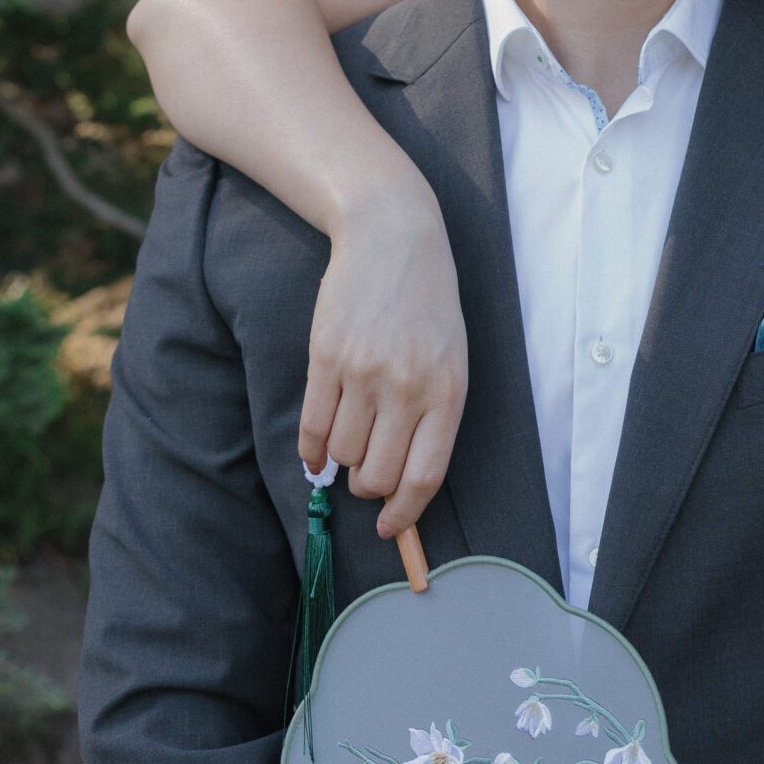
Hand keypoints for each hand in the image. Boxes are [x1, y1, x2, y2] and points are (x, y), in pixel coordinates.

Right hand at [299, 188, 468, 539]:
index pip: (424, 477)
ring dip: (342, 462)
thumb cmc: (429, 304)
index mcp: (448, 392)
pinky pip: (312, 428)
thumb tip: (401, 484)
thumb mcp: (452, 358)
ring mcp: (364, 373)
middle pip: (378, 474)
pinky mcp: (326, 358)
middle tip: (367, 476)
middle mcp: (407, 387)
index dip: (404, 514)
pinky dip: (311, 452)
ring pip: (342, 455)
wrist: (393, 236)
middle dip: (370, 488)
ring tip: (350, 442)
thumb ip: (433, 416)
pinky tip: (315, 454)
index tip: (391, 528)